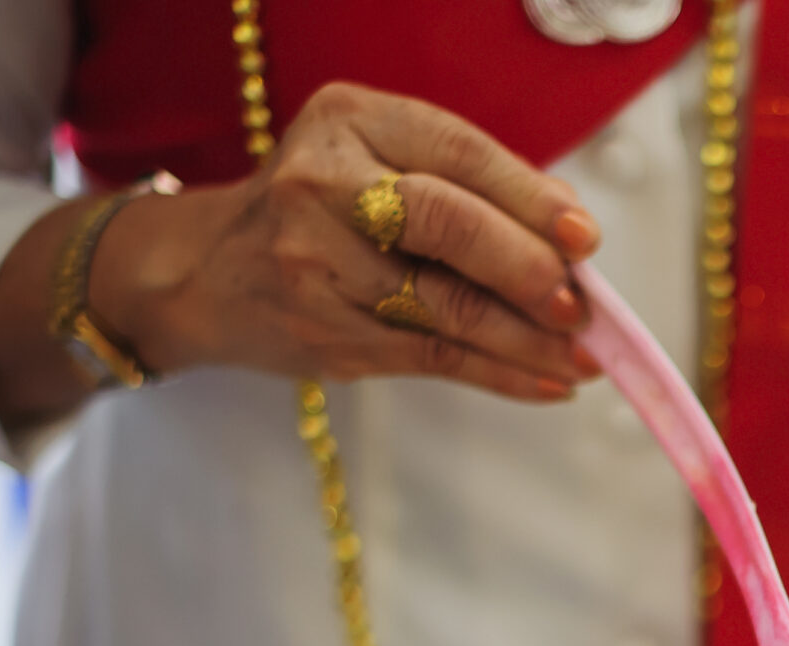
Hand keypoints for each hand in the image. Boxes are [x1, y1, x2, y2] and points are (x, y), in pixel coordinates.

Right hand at [98, 82, 600, 402]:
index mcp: (351, 120)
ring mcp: (317, 262)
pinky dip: (500, 373)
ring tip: (582, 355)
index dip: (530, 198)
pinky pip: (432, 356)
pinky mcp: (324, 332)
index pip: (458, 153)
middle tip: (581, 304)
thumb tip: (568, 231)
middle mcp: (324, 183)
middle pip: (448, 224)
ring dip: (528, 338)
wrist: (203, 270)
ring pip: (446, 306)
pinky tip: (547, 382)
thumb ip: (460, 182)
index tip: (584, 237)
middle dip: (527, 268)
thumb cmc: (317, 210)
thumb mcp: (372, 160)